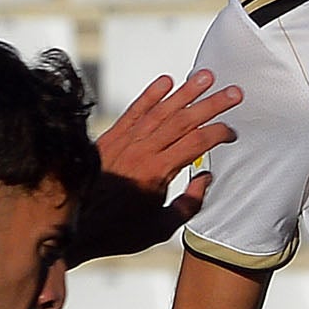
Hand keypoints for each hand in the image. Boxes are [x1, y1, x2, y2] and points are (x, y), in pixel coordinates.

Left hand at [66, 71, 242, 261]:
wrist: (74, 226)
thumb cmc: (119, 231)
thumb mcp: (160, 228)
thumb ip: (188, 203)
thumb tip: (205, 178)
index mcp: (158, 172)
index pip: (196, 143)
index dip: (218, 134)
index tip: (232, 133)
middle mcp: (143, 151)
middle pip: (184, 120)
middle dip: (212, 104)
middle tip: (234, 92)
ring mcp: (126, 141)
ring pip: (161, 110)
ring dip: (186, 92)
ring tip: (206, 77)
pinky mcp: (111, 137)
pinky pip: (134, 111)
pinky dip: (150, 95)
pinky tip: (166, 81)